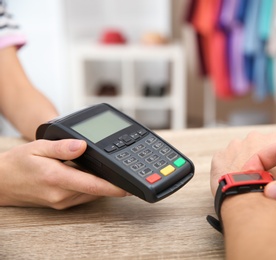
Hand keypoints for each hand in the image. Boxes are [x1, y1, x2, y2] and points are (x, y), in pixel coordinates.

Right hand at [0, 139, 126, 208]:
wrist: (1, 182)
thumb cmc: (18, 163)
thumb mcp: (38, 147)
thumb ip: (62, 147)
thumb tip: (82, 145)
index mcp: (57, 179)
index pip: (93, 185)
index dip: (114, 186)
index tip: (129, 186)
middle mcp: (61, 195)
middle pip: (96, 191)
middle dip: (114, 184)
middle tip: (128, 173)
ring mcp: (62, 202)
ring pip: (92, 195)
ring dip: (104, 186)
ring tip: (115, 173)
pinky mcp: (62, 204)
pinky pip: (84, 196)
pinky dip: (94, 188)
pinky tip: (97, 177)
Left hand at [210, 131, 275, 195]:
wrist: (249, 200)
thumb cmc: (274, 190)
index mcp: (274, 139)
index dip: (274, 159)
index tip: (272, 170)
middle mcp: (254, 137)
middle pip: (255, 145)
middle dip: (255, 157)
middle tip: (258, 176)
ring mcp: (234, 145)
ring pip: (237, 152)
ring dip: (240, 162)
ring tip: (244, 180)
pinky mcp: (219, 155)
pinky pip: (223, 161)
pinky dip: (226, 169)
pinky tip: (232, 181)